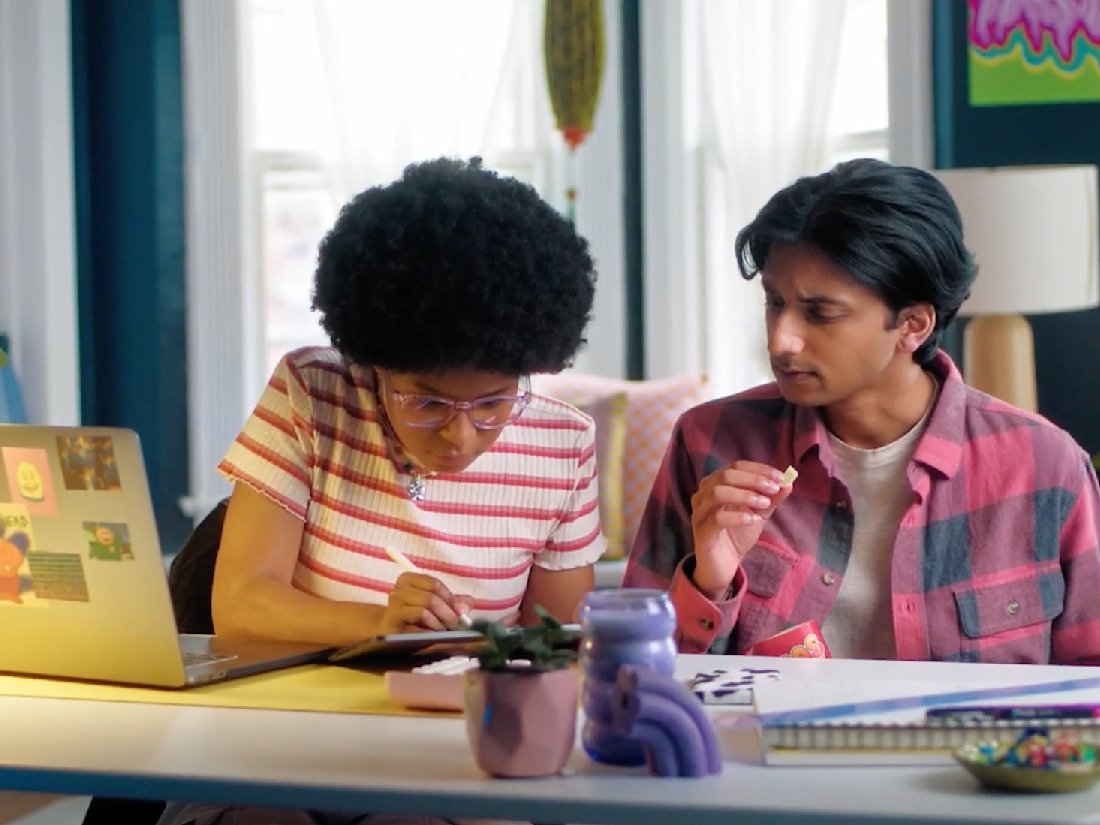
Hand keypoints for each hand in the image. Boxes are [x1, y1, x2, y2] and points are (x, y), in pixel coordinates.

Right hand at [379, 572, 473, 632]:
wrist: (390, 630)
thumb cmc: (415, 614)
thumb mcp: (434, 603)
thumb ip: (453, 601)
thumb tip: (469, 603)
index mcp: (408, 579)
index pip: (434, 584)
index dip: (451, 598)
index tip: (461, 610)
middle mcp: (397, 592)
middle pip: (430, 599)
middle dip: (448, 614)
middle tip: (457, 624)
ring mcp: (393, 610)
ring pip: (423, 613)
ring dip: (439, 625)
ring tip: (443, 631)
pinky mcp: (392, 629)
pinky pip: (416, 630)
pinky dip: (429, 635)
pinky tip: (433, 638)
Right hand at [689, 461, 793, 599]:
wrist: (724, 566)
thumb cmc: (737, 536)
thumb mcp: (758, 514)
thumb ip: (770, 499)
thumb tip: (788, 482)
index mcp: (715, 485)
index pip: (735, 466)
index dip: (758, 469)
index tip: (780, 477)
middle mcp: (703, 495)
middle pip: (725, 475)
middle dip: (753, 480)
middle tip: (773, 489)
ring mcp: (700, 514)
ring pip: (717, 493)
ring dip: (745, 495)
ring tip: (764, 504)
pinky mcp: (701, 533)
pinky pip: (717, 519)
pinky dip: (738, 516)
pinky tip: (754, 520)